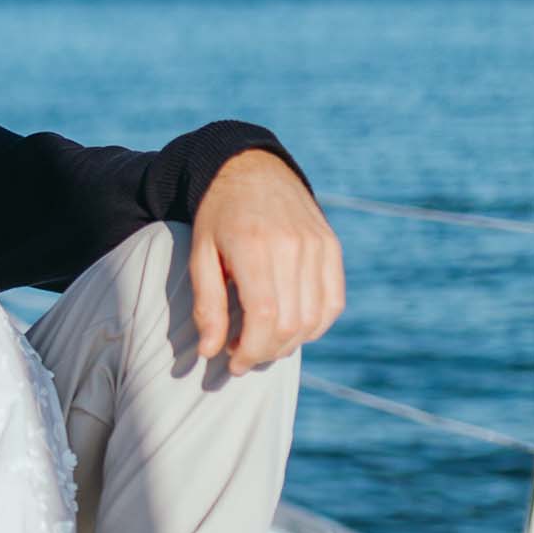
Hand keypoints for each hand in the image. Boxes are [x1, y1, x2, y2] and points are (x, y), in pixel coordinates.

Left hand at [189, 149, 344, 373]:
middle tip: (242, 357)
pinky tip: (290, 329)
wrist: (251, 169)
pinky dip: (316, 325)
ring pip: (315, 318)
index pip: (263, 316)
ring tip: (262, 344)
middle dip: (266, 352)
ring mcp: (318, 246)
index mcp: (254, 247)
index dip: (250, 349)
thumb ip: (206, 305)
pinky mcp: (331, 247)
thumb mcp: (200, 255)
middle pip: (290, 322)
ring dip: (290, 343)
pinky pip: (333, 302)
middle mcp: (292, 247)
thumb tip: (209, 352)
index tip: (232, 363)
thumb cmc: (217, 216)